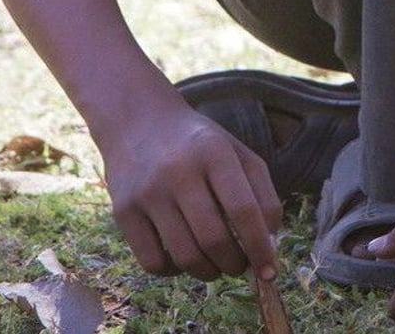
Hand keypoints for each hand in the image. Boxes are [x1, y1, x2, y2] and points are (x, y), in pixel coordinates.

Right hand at [97, 102, 282, 281]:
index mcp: (215, 153)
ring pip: (185, 256)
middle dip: (235, 264)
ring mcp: (147, 193)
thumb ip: (262, 194)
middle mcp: (179, 172)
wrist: (138, 121)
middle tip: (241, 266)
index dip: (261, 247)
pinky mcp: (123, 211)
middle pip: (214, 239)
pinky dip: (174, 272)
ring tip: (216, 265)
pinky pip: (152, 262)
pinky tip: (183, 259)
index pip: (244, 210)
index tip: (270, 271)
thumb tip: (269, 246)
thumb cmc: (199, 145)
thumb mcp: (238, 154)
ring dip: (209, 272)